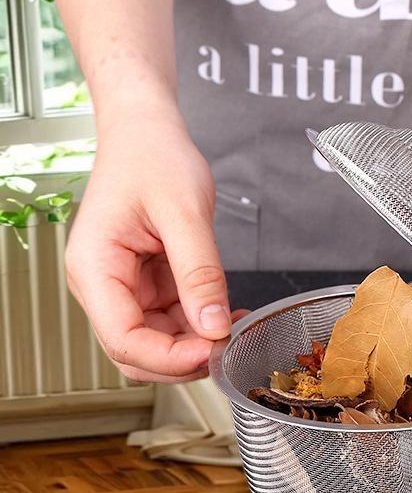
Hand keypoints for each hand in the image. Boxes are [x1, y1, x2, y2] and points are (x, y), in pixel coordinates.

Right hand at [66, 105, 241, 382]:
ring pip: (156, 342)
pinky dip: (199, 325)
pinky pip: (171, 320)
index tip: (215, 349)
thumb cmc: (153, 157)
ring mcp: (124, 287)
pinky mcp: (145, 284)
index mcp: (95, 268)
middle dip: (183, 360)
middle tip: (229, 348)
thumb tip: (213, 326)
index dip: (171, 357)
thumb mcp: (184, 213)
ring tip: (234, 329)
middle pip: (136, 352)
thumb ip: (199, 272)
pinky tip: (227, 316)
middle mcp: (102, 285)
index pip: (124, 339)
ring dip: (195, 345)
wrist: (147, 132)